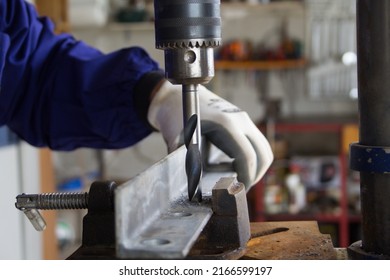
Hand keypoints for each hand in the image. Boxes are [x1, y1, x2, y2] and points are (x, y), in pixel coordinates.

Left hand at [147, 81, 273, 189]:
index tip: (237, 192)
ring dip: (255, 167)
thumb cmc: (175, 118)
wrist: (175, 96)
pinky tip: (231, 166)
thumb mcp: (178, 143)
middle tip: (240, 190)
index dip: (245, 178)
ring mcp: (243, 119)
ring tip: (237, 180)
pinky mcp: (242, 121)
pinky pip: (256, 143)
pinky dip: (250, 158)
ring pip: (263, 149)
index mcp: (226, 124)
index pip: (247, 157)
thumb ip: (188, 166)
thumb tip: (194, 193)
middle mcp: (240, 120)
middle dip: (255, 176)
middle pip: (263, 154)